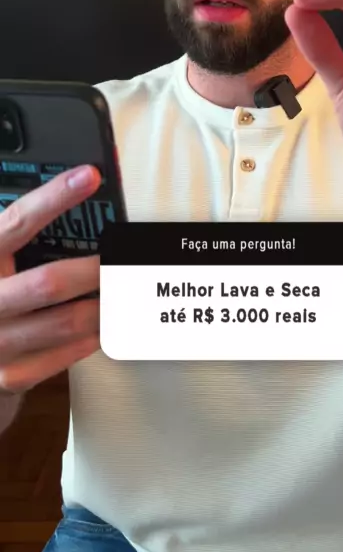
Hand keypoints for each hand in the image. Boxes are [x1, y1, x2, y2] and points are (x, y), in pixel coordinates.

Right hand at [0, 166, 101, 394]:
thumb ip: (21, 239)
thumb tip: (78, 196)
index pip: (17, 222)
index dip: (54, 197)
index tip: (90, 176)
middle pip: (49, 282)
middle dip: (94, 272)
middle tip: (122, 261)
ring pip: (65, 322)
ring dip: (102, 308)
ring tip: (121, 294)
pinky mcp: (10, 375)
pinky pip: (63, 357)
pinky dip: (88, 340)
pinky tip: (100, 327)